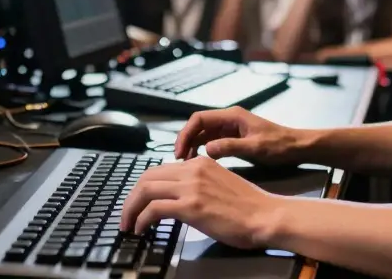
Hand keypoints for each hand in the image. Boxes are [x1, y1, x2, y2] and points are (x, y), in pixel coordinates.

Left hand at [120, 157, 280, 247]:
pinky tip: (141, 228)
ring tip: (128, 224)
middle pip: (147, 176)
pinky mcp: (190, 206)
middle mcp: (193, 169)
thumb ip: (199, 184)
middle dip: (132, 197)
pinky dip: (141, 219)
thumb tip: (179, 196)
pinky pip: (154, 209)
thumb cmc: (248, 206)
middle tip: (127, 214)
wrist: (264, 215)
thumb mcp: (219, 184)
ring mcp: (191, 187)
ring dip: (131, 208)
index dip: (144, 187)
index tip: (138, 202)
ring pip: (145, 190)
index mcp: (200, 162)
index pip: (160, 169)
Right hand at [174, 107, 305, 164]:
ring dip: (193, 147)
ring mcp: (231, 128)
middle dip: (186, 141)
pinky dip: (203, 151)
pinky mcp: (234, 138)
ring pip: (203, 135)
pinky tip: (200, 163)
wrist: (297, 147)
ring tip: (186, 165)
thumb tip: (206, 150)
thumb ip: (230, 147)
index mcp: (232, 116)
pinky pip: (212, 142)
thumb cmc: (280, 146)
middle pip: (198, 126)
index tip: (179, 152)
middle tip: (178, 161)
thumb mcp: (255, 148)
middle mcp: (229, 119)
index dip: (185, 133)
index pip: (199, 119)